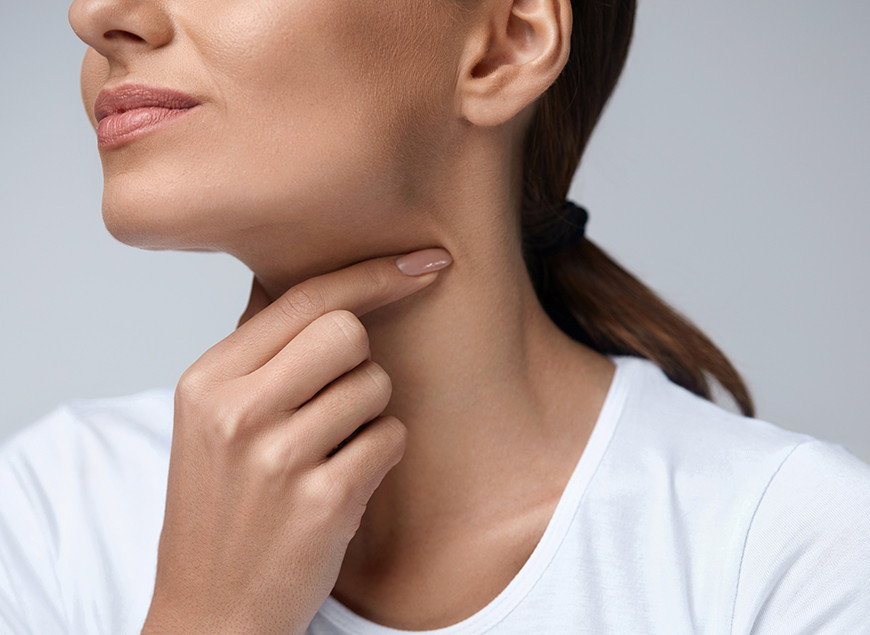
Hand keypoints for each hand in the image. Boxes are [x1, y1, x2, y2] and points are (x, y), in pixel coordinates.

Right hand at [142, 248, 452, 633]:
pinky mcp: (322, 500)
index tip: (423, 261)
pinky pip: (390, 438)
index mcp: (207, 380)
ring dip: (368, 416)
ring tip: (327, 453)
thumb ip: (257, 352)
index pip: (304, 298)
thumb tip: (306, 283)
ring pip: (375, 386)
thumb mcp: (209, 422)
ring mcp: (278, 457)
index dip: (370, 275)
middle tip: (334, 404)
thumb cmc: (220, 511)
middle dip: (359, 361)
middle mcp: (236, 411)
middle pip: (347, 332)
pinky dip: (379, 456)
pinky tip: (342, 483)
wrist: (211, 611)